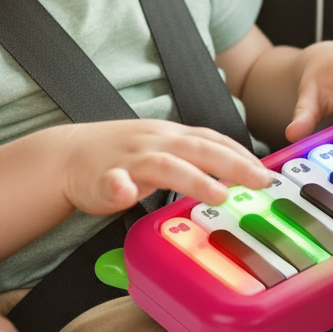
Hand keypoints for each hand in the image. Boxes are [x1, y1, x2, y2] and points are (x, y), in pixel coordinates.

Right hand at [61, 118, 269, 214]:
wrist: (66, 155)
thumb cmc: (119, 155)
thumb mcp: (160, 148)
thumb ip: (192, 157)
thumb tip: (235, 172)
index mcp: (168, 136)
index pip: (210, 139)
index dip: (240, 153)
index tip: (266, 171)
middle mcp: (153, 143)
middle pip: (197, 149)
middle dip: (232, 164)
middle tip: (260, 181)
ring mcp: (128, 160)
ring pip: (163, 165)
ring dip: (192, 178)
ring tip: (217, 193)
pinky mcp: (102, 178)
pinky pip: (111, 181)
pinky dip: (118, 187)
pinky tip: (125, 195)